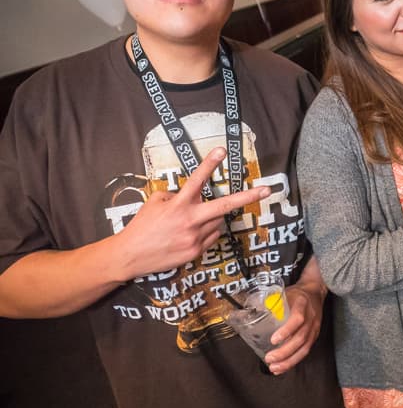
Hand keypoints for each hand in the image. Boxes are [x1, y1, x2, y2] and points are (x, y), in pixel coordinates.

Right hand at [116, 147, 270, 279]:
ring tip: (192, 220)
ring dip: (212, 216)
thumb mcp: (154, 202)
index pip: (197, 180)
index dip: (209, 164)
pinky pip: (213, 235)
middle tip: (266, 189)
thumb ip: (174, 195)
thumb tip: (189, 194)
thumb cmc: (142, 226)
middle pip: (224, 206)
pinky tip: (191, 232)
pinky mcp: (196, 251)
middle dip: (248, 196)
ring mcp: (195, 238)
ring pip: (218, 221)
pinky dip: (207, 230)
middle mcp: (190, 221)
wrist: (130, 256)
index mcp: (178, 205)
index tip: (222, 150)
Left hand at [264, 280, 326, 374]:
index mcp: (302, 304)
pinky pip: (305, 351)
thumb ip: (270, 303)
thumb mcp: (284, 293)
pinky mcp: (314, 336)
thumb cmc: (296, 294)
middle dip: (285, 351)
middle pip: (300, 338)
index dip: (286, 331)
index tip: (273, 340)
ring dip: (289, 360)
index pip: (297, 319)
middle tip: (270, 358)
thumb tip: (250, 312)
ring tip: (275, 367)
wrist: (314, 292)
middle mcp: (311, 317)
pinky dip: (294, 361)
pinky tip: (283, 366)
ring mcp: (314, 328)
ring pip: (304, 348)